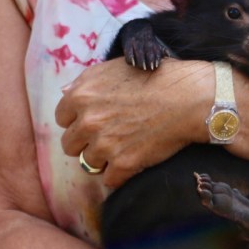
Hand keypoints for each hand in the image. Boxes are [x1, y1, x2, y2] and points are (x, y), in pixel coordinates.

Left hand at [55, 57, 210, 186]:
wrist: (187, 97)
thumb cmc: (152, 76)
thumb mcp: (112, 68)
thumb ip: (84, 82)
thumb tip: (64, 92)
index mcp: (80, 96)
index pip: (61, 118)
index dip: (77, 119)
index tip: (92, 119)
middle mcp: (88, 121)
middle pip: (69, 145)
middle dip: (85, 141)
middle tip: (105, 135)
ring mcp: (105, 144)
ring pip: (88, 164)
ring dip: (102, 158)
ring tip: (121, 146)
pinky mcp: (124, 164)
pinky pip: (108, 180)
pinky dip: (118, 173)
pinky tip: (131, 160)